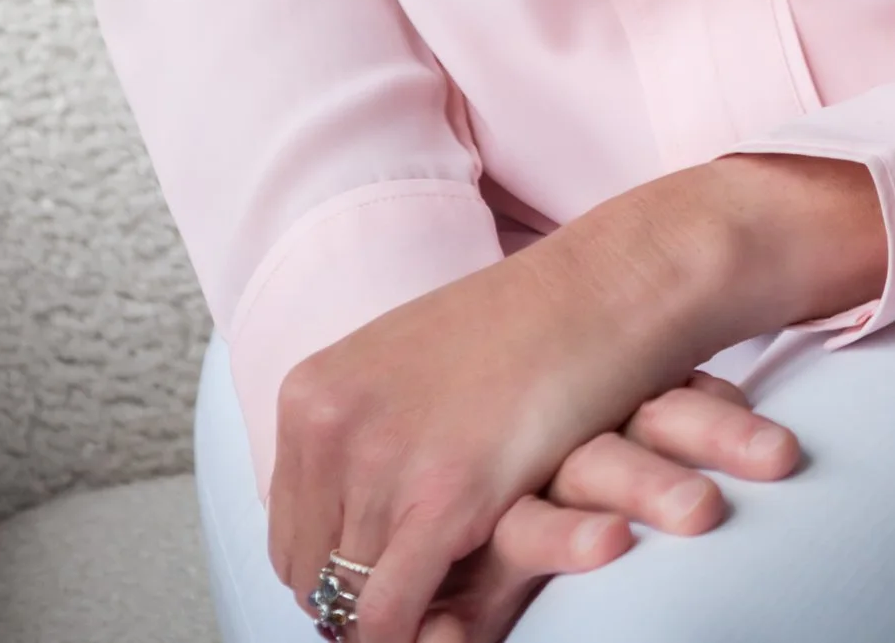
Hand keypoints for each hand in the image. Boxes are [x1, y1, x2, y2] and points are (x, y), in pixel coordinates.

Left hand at [268, 155, 881, 642]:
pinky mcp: (444, 498)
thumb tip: (340, 528)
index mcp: (312, 395)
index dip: (338, 573)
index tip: (387, 582)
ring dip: (399, 619)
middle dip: (360, 601)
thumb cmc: (521, 330)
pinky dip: (417, 638)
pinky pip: (389, 619)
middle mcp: (328, 426)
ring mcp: (382, 460)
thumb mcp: (406, 371)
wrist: (603, 287)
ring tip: (452, 605)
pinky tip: (459, 624)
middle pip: (309, 574)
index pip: (291, 534)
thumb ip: (361, 440)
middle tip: (427, 597)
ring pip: (348, 604)